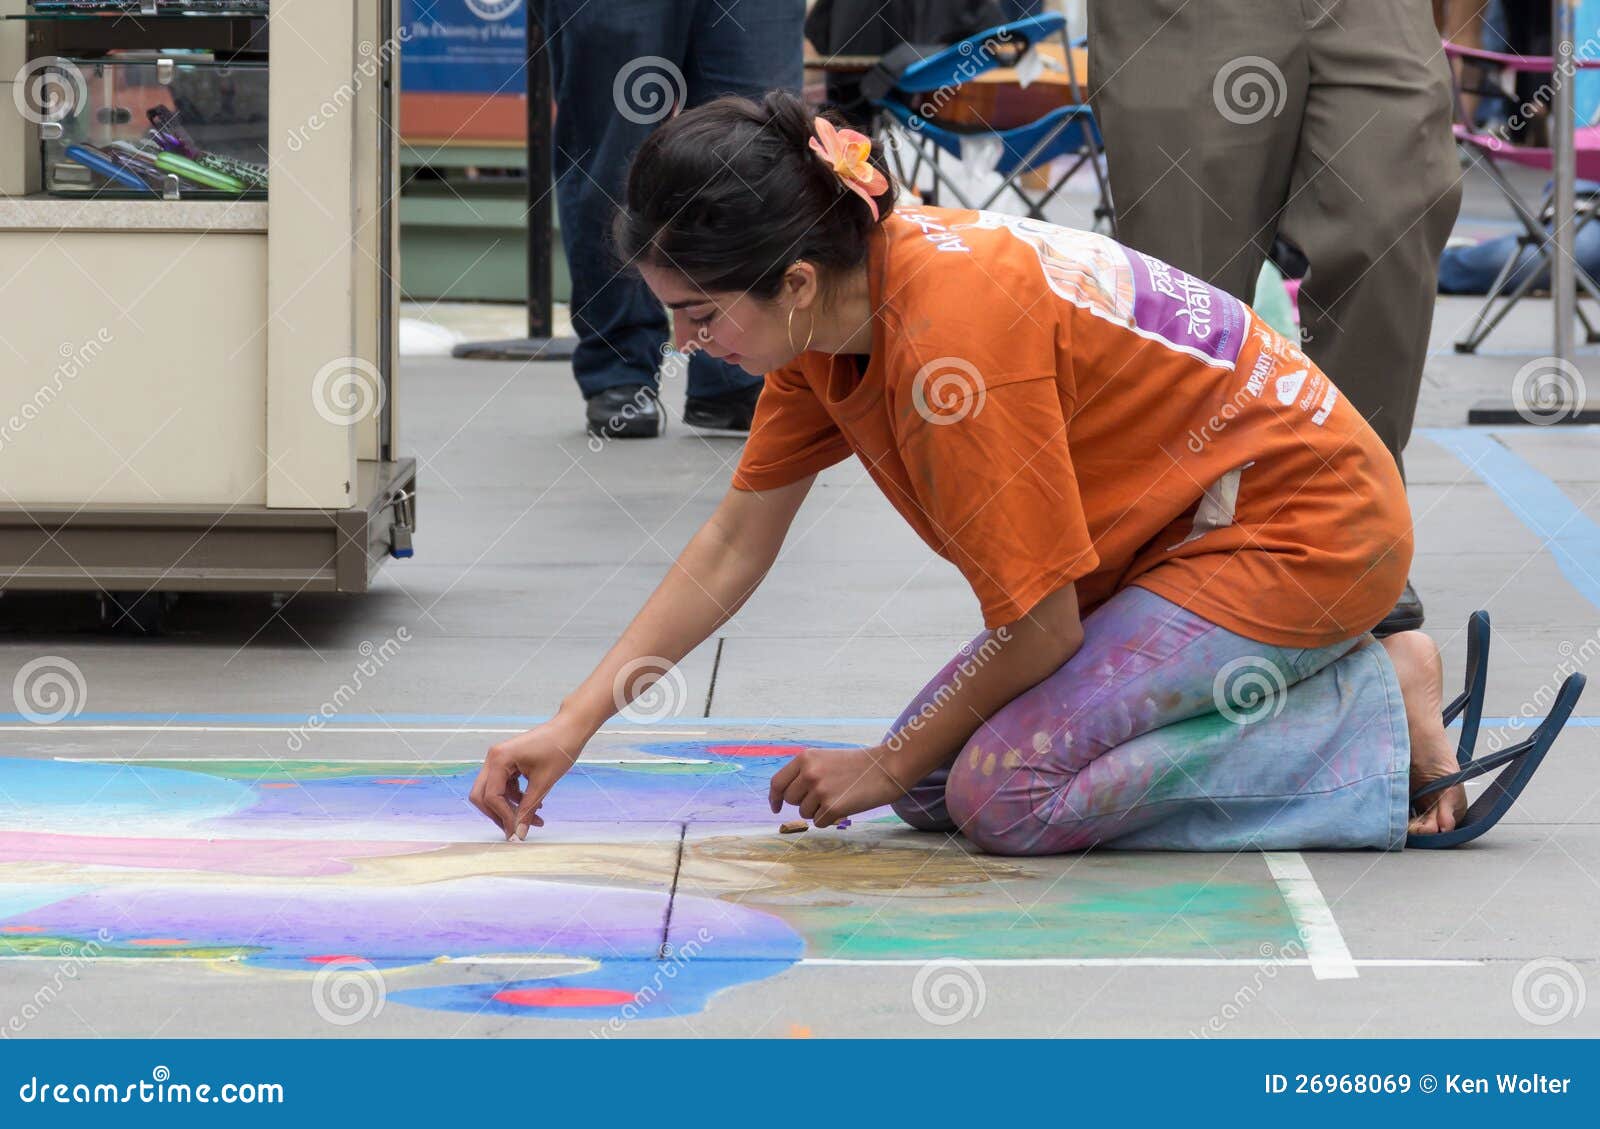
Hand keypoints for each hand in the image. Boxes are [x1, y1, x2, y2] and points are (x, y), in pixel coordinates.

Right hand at [469, 720, 584, 839]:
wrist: (571, 728)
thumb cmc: (559, 749)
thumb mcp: (544, 783)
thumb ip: (528, 809)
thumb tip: (519, 834)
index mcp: (499, 759)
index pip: (492, 796)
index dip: (504, 817)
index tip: (517, 832)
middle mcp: (494, 758)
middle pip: (482, 795)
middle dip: (498, 814)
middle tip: (515, 830)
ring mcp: (499, 759)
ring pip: (493, 792)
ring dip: (510, 808)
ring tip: (535, 818)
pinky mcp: (508, 762)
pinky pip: (504, 786)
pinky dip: (515, 798)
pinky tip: (535, 804)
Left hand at [767, 746, 906, 827]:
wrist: (886, 768)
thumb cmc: (857, 765)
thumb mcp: (825, 758)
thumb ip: (805, 772)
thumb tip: (786, 796)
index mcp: (805, 758)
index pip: (778, 783)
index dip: (775, 798)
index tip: (776, 807)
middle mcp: (809, 773)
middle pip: (791, 800)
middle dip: (803, 802)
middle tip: (823, 796)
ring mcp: (820, 790)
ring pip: (805, 813)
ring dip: (818, 811)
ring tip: (838, 797)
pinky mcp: (832, 807)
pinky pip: (819, 822)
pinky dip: (829, 819)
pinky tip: (844, 805)